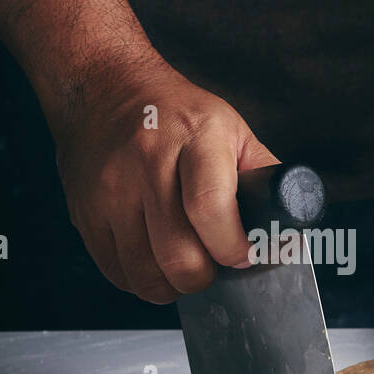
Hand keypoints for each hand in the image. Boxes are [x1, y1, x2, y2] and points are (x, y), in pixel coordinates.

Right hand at [49, 56, 277, 303]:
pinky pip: (117, 273)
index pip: (210, 209)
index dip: (232, 247)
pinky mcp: (85, 213)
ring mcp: (110, 190)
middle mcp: (147, 162)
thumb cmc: (175, 113)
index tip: (243, 255)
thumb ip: (263, 177)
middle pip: (178, 256)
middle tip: (212, 264)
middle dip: (204, 276)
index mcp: (195, 137)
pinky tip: (153, 257)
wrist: (103, 88)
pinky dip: (142, 279)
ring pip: (145, 274)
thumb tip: (288, 231)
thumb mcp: (231, 129)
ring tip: (183, 262)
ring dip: (172, 285)